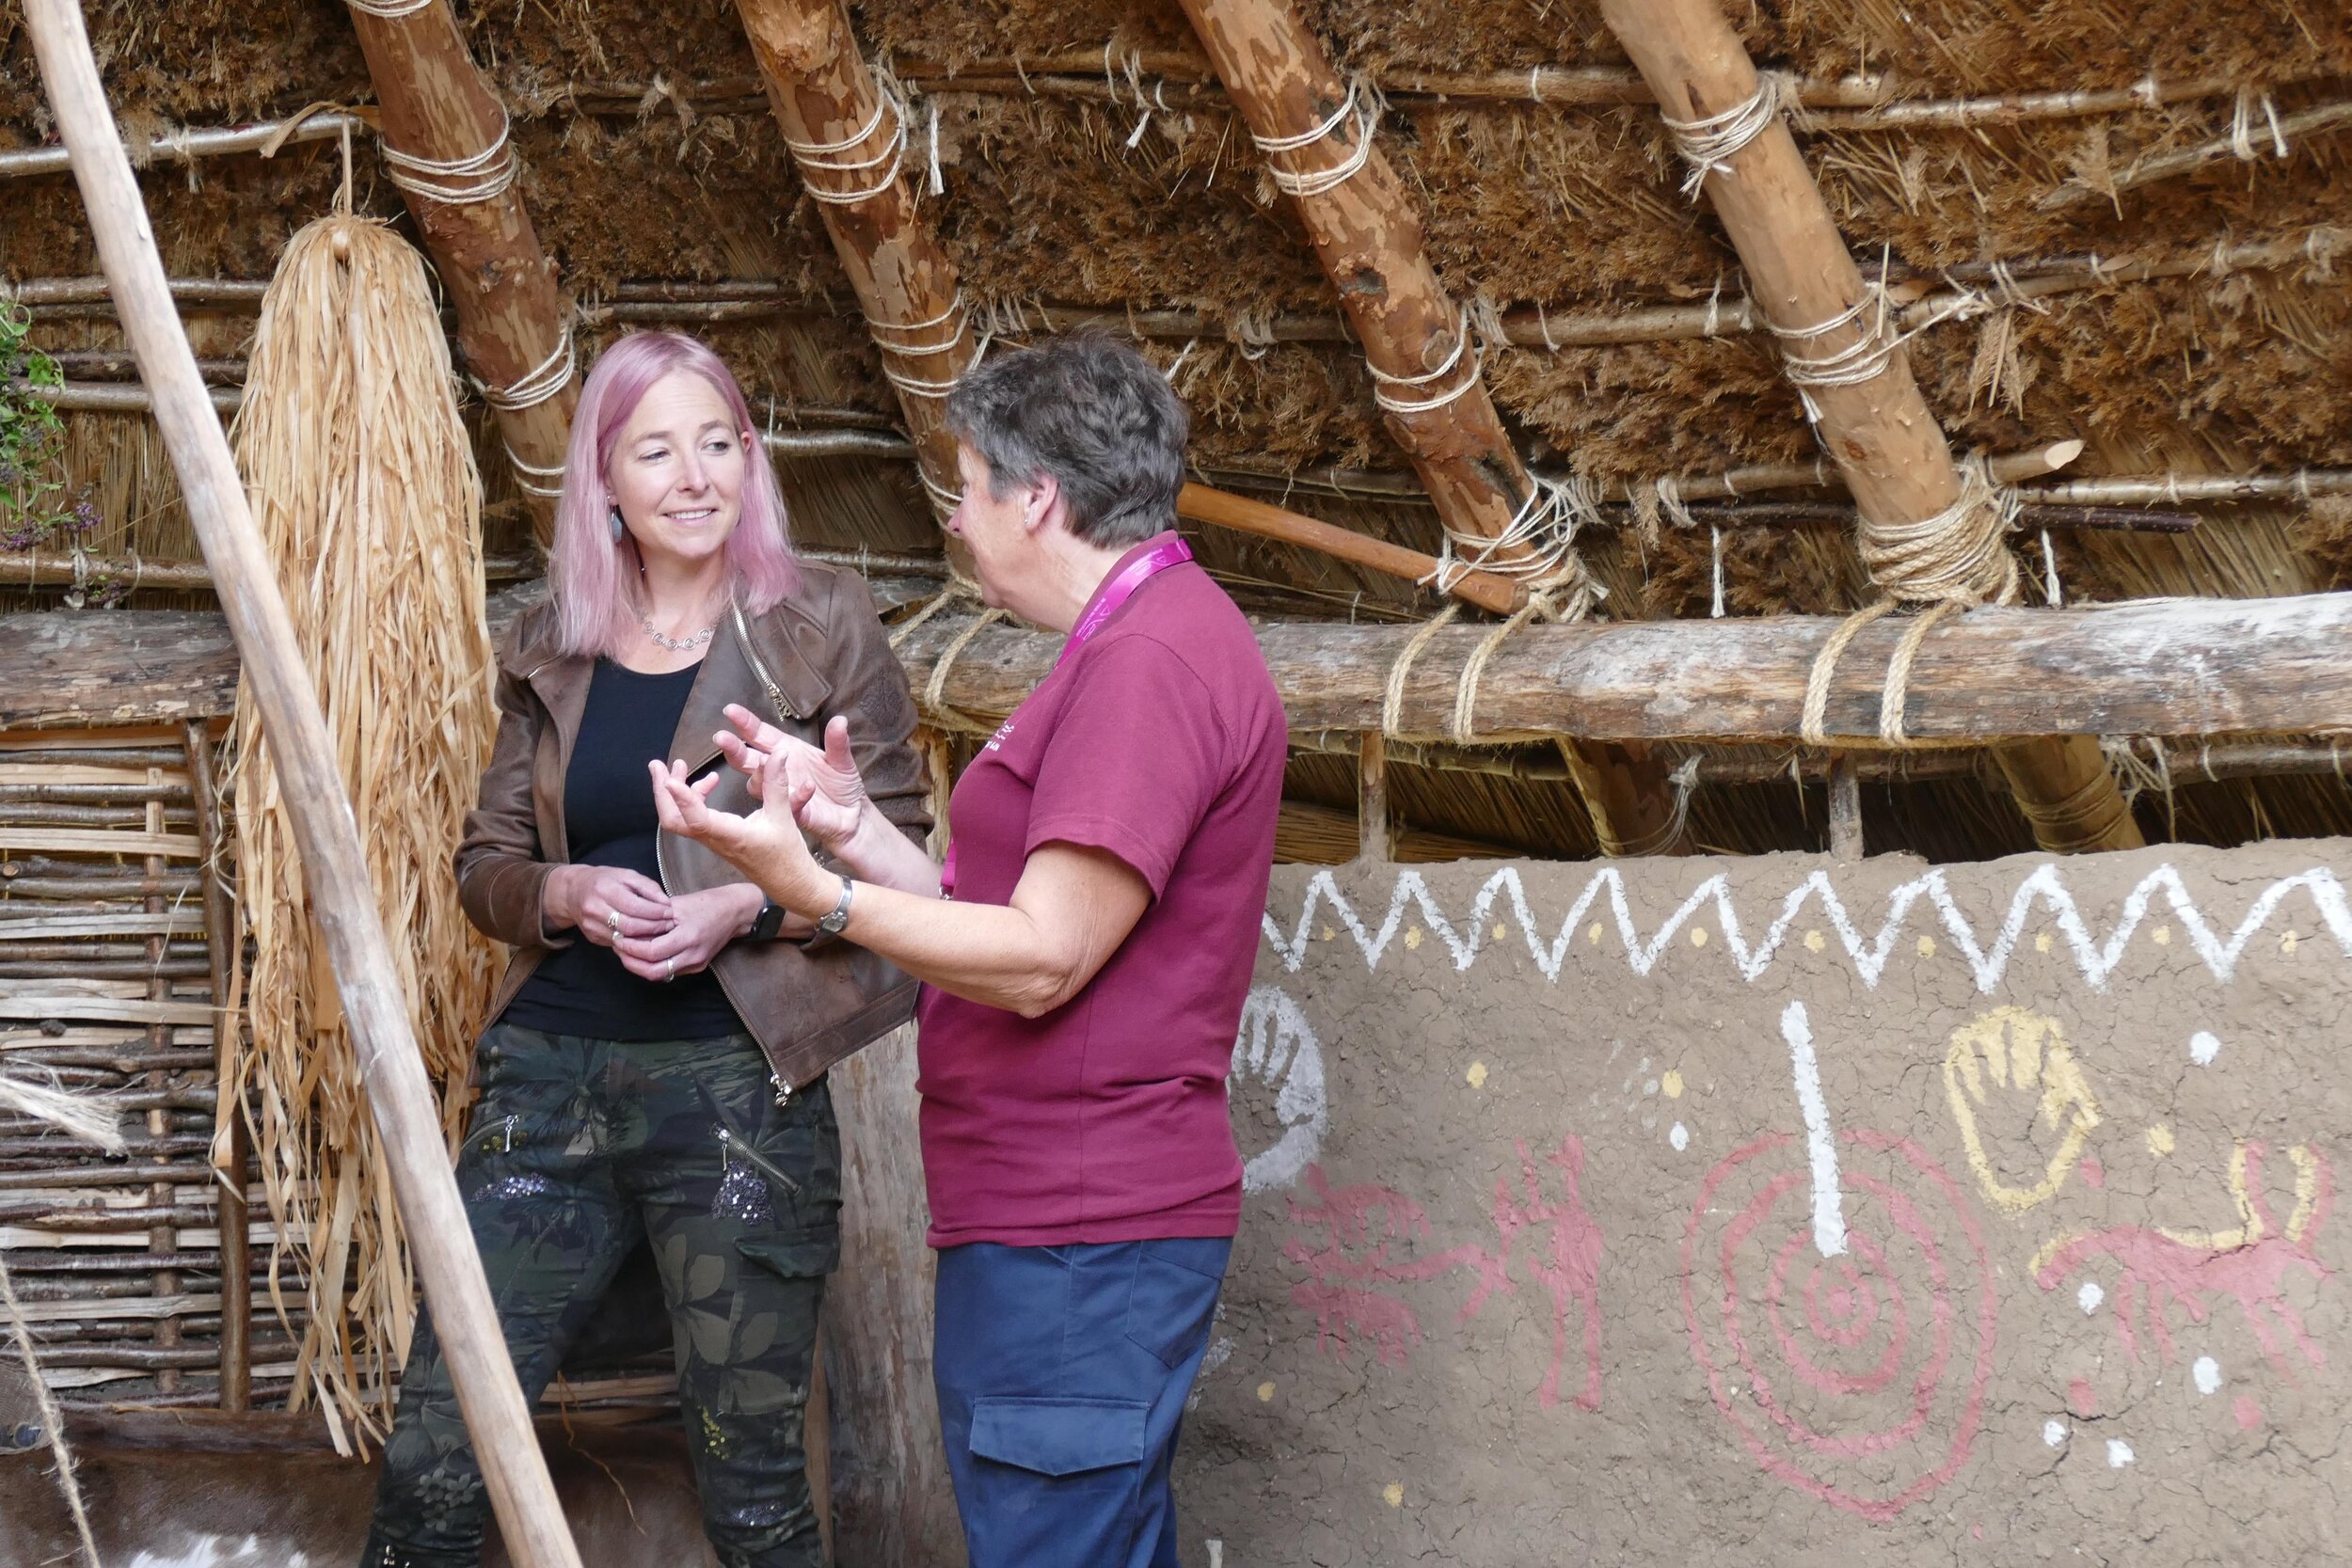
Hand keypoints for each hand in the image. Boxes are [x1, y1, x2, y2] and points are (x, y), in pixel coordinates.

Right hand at [543, 864, 673, 946]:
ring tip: (661, 931)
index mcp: (604, 890)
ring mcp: (591, 926)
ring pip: (625, 939)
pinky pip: (618, 943)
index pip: (635, 907)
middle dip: (654, 927)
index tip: (669, 912)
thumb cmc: (604, 881)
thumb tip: (666, 903)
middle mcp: (595, 909)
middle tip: (669, 925)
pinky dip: (635, 942)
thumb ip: (648, 887)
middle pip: (630, 926)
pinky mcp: (592, 937)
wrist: (573, 891)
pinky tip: (646, 937)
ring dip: (646, 938)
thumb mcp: (626, 875)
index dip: (655, 912)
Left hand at [612, 885, 760, 980]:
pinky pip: (670, 971)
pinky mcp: (697, 967)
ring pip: (660, 975)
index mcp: (688, 937)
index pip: (651, 952)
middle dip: (631, 962)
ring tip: (627, 952)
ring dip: (640, 966)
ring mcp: (696, 964)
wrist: (735, 912)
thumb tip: (628, 925)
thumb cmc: (707, 903)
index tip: (617, 937)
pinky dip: (653, 964)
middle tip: (617, 948)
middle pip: (653, 971)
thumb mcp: (678, 905)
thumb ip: (653, 918)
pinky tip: (643, 954)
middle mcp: (693, 955)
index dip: (630, 947)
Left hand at [649, 754, 833, 916]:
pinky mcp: (715, 838)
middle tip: (658, 766)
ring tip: (679, 766)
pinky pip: (692, 819)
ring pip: (679, 819)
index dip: (682, 800)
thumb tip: (777, 754)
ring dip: (673, 793)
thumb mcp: (784, 817)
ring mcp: (712, 840)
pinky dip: (691, 798)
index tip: (671, 779)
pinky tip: (709, 783)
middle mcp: (715, 839)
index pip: (697, 819)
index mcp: (731, 835)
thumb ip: (776, 784)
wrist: (788, 883)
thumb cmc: (787, 856)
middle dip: (661, 793)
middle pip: (673, 821)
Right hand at [716, 707, 869, 849]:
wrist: (853, 815)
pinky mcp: (792, 813)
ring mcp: (780, 792)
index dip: (744, 723)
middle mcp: (777, 770)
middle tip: (722, 738)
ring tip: (766, 761)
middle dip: (733, 748)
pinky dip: (796, 796)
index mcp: (785, 750)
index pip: (759, 734)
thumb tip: (840, 721)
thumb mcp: (841, 759)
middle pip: (747, 758)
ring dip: (759, 772)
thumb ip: (837, 741)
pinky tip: (807, 787)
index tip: (729, 711)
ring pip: (757, 784)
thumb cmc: (842, 784)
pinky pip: (788, 805)